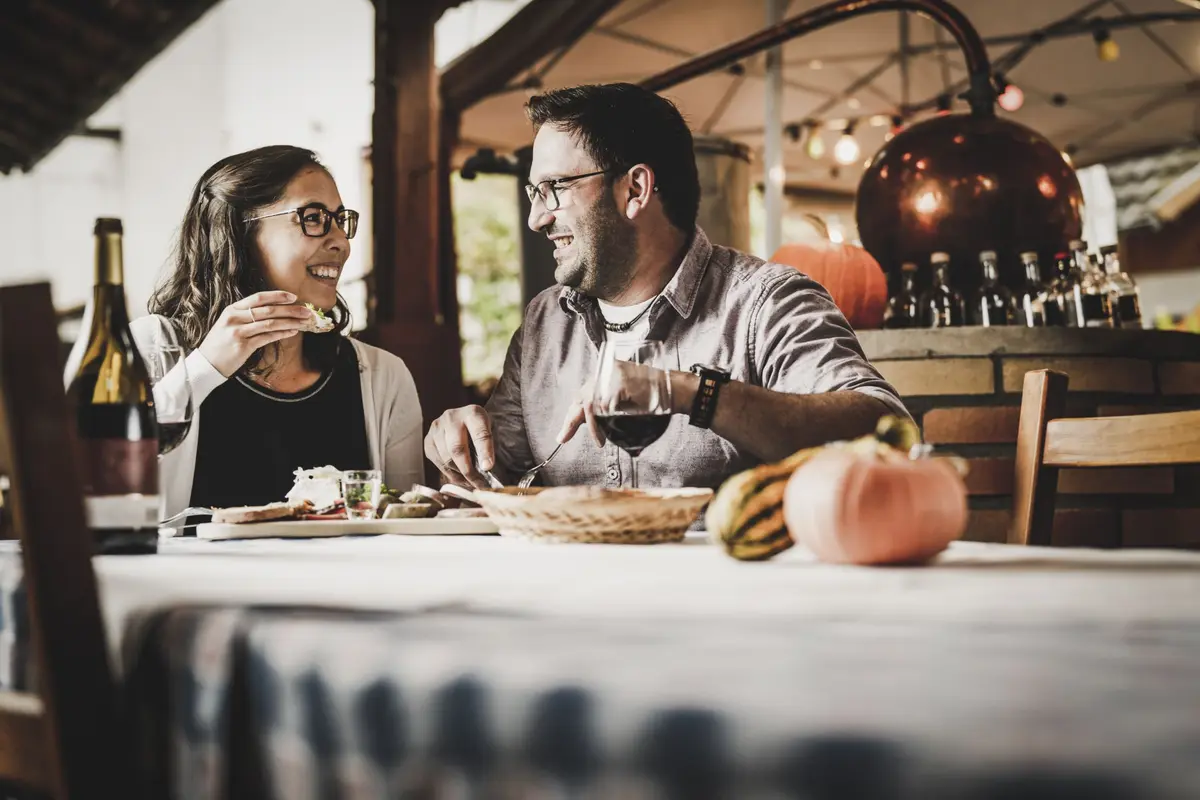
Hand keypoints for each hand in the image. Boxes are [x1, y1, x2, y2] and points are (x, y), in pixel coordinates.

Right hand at [198, 291, 313, 377]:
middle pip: (268, 310)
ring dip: (290, 322)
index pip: (258, 298)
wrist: (206, 363)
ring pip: (270, 323)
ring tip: (304, 323)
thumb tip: (274, 311)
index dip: (277, 296)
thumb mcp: (229, 324)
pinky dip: (282, 334)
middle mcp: (234, 318)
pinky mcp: (243, 346)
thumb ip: (246, 316)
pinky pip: (267, 338)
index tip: (293, 297)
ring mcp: (238, 332)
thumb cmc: (221, 344)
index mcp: (232, 309)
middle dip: (290, 310)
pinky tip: (293, 333)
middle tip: (307, 311)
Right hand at [424, 405, 495, 488]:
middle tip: (479, 485)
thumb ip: (489, 448)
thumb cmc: (478, 429)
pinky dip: (450, 474)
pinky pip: (438, 462)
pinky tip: (460, 477)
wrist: (461, 418)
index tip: (488, 468)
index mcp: (473, 413)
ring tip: (471, 482)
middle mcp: (451, 418)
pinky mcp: (428, 440)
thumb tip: (485, 470)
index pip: (479, 434)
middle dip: (468, 471)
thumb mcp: (490, 431)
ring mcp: (437, 428)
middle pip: (457, 449)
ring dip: (459, 475)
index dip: (484, 452)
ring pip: (446, 459)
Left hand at [558, 361, 670, 445]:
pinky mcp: (620, 383)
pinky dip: (598, 424)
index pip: (583, 393)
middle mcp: (607, 370)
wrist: (676, 389)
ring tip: (598, 441)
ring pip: (589, 402)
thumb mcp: (626, 400)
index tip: (564, 432)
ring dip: (590, 426)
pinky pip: (601, 406)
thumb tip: (588, 423)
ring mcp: (613, 375)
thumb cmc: (655, 397)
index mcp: (607, 373)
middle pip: (582, 396)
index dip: (573, 413)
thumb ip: (607, 406)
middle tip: (563, 437)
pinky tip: (602, 435)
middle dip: (571, 420)